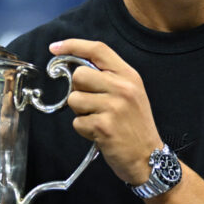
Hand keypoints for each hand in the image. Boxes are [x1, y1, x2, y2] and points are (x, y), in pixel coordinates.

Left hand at [50, 39, 162, 186]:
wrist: (148, 157)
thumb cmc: (135, 126)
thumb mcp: (131, 93)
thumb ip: (108, 77)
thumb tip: (74, 68)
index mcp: (129, 75)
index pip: (98, 49)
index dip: (73, 45)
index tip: (54, 48)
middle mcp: (122, 88)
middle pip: (79, 75)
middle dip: (78, 90)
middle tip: (91, 103)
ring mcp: (113, 107)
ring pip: (74, 99)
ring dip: (80, 112)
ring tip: (98, 120)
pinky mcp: (103, 126)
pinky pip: (77, 121)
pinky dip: (84, 129)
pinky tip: (99, 133)